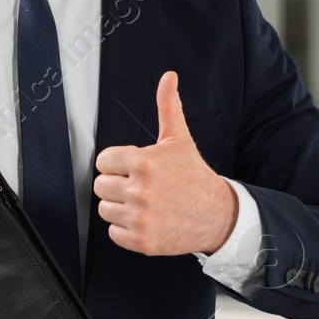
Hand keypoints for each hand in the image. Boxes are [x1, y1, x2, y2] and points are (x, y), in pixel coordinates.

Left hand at [95, 70, 237, 256]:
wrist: (218, 215)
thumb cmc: (194, 177)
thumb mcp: (179, 140)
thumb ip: (168, 107)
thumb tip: (168, 78)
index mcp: (144, 163)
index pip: (103, 162)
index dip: (117, 164)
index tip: (132, 168)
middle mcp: (140, 190)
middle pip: (100, 186)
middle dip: (117, 185)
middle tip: (139, 186)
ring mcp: (140, 217)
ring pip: (105, 209)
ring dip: (120, 208)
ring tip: (143, 204)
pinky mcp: (141, 241)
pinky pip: (114, 233)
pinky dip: (126, 230)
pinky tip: (145, 220)